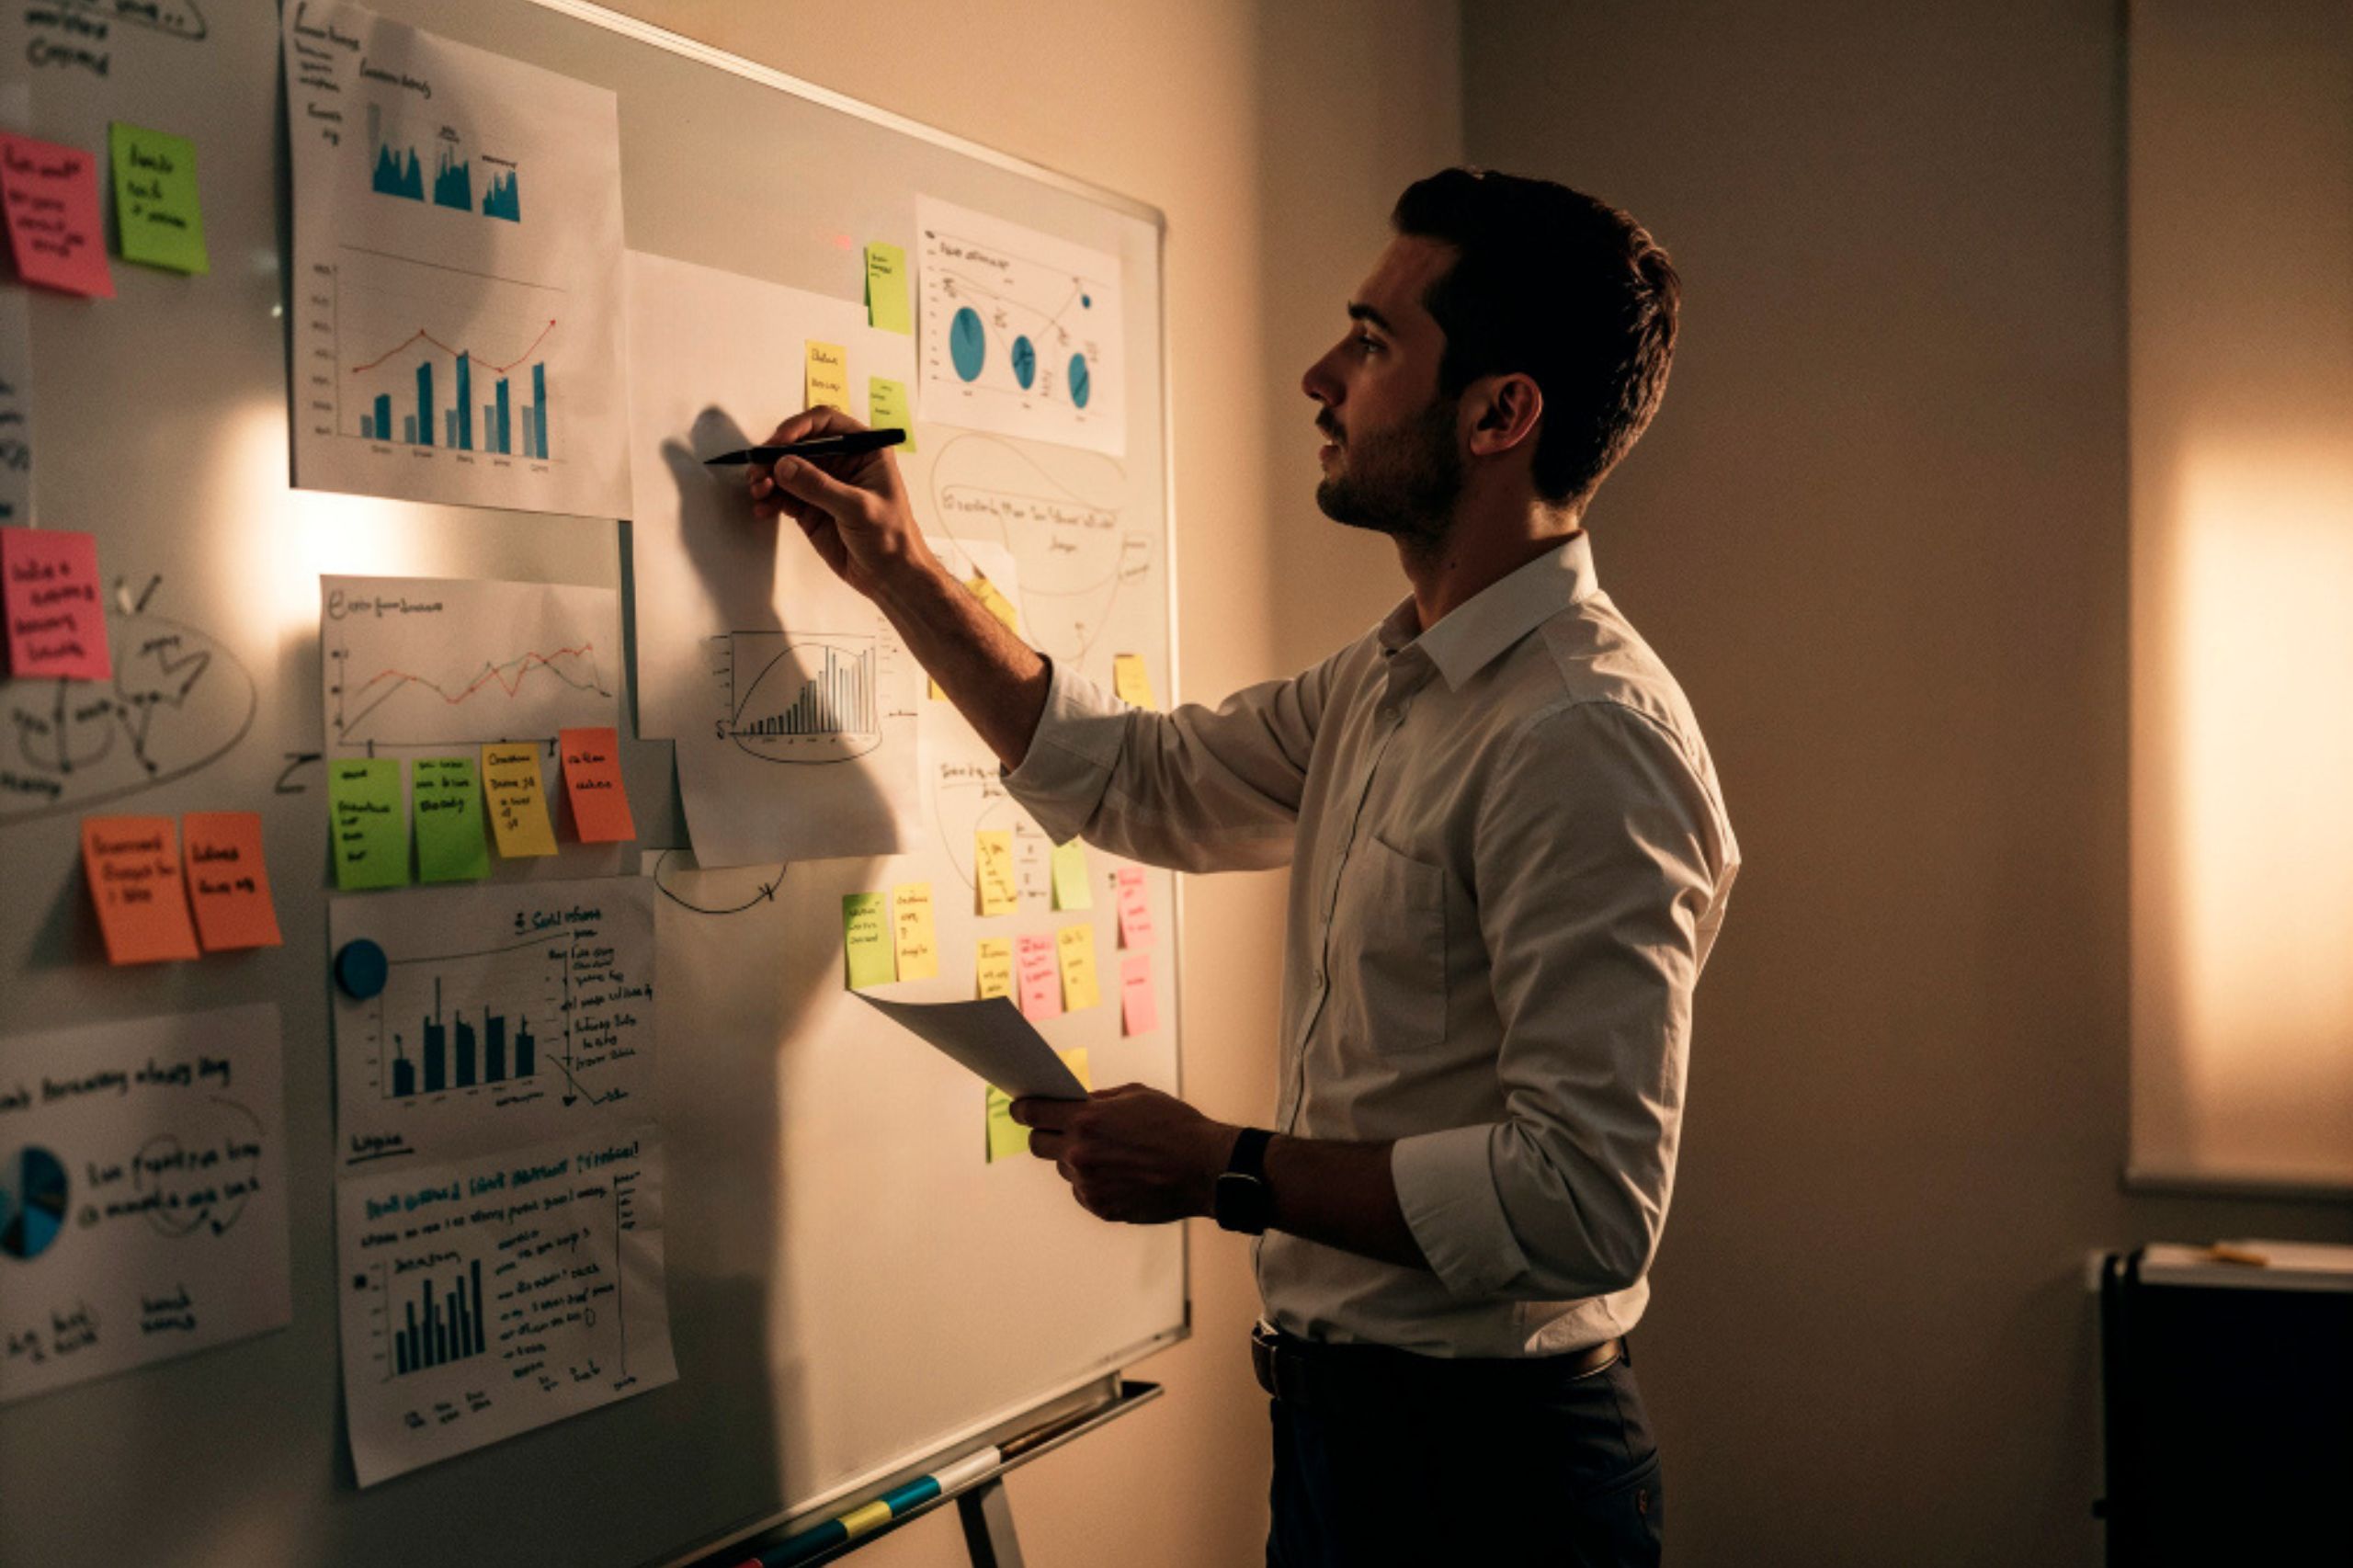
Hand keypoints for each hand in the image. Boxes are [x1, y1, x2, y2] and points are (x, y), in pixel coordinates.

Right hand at [748, 405, 933, 598]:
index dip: (799, 427)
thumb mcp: (859, 508)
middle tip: (759, 469)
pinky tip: (763, 507)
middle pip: (799, 445)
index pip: (826, 422)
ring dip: (768, 477)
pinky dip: (770, 499)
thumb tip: (785, 466)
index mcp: (864, 451)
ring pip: (787, 470)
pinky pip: (783, 495)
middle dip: (776, 455)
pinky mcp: (810, 508)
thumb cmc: (892, 538)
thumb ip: (820, 486)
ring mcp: (824, 485)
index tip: (779, 442)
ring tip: (759, 491)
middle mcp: (842, 463)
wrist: (891, 577)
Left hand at [1010, 1084, 1239, 1224]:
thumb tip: (1076, 1103)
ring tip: (1112, 1155)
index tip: (1020, 1108)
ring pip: (1064, 1169)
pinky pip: (1083, 1192)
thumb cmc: (1175, 1126)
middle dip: (1046, 1134)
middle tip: (1063, 1130)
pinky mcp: (1100, 1208)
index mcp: (1085, 1120)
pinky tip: (1122, 1175)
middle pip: (1037, 1145)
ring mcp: (1088, 1185)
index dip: (1023, 1108)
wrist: (1205, 1168)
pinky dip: (1095, 1183)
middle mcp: (1080, 1153)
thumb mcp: (1136, 1095)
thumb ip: (1099, 1100)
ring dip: (1078, 1160)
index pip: (1032, 1113)